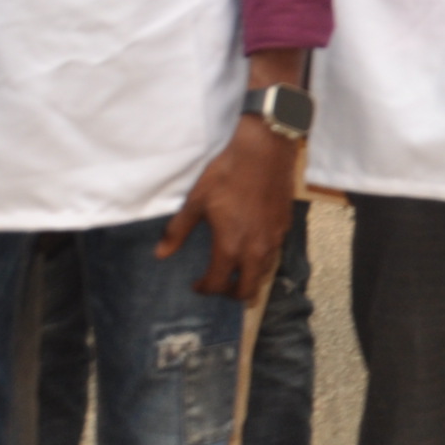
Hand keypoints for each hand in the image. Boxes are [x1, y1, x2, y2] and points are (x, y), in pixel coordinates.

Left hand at [160, 120, 297, 299]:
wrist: (265, 151)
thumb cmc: (227, 174)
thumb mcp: (196, 202)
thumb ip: (178, 231)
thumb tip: (161, 254)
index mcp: (230, 246)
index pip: (217, 284)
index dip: (203, 289)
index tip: (196, 284)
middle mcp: (255, 250)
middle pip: (247, 290)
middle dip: (230, 294)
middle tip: (218, 285)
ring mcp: (273, 239)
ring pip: (263, 274)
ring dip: (248, 278)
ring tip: (235, 270)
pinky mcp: (284, 227)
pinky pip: (273, 255)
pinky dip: (260, 261)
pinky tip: (251, 247)